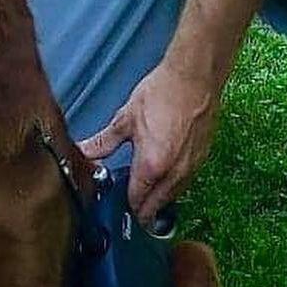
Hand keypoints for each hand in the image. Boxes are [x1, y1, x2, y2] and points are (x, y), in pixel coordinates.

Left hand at [78, 57, 222, 222]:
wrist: (195, 77)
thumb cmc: (162, 93)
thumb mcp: (126, 118)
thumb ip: (105, 142)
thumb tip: (85, 152)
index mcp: (152, 167)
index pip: (136, 202)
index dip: (123, 207)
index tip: (114, 205)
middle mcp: (175, 175)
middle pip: (155, 207)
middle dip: (140, 209)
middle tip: (126, 201)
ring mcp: (191, 169)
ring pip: (172, 197)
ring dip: (157, 198)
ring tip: (142, 186)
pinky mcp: (202, 160)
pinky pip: (184, 183)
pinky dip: (172, 185)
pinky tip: (162, 172)